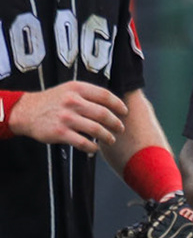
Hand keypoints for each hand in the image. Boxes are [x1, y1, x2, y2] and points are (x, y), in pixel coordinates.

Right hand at [9, 81, 127, 152]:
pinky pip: (84, 143)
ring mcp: (66, 117)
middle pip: (104, 114)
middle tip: (120, 128)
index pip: (105, 95)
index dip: (118, 105)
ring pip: (96, 129)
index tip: (124, 112)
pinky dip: (93, 147)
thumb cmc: (51, 101)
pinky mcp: (60, 132)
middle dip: (116, 123)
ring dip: (108, 137)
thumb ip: (88, 95)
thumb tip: (114, 103)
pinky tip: (95, 148)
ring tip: (111, 139)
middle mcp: (72, 102)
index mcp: (76, 89)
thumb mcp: (68, 90)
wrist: (24, 111)